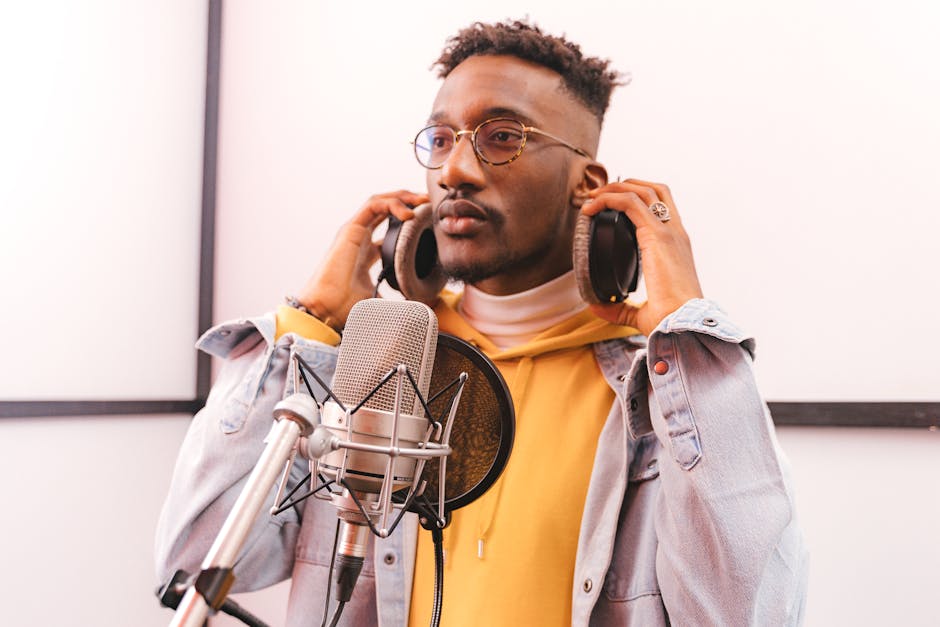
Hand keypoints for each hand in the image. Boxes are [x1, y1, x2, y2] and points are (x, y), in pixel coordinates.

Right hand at [294, 190, 427, 328]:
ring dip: (403, 197)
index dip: (410, 222)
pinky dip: (392, 204)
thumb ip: (395, 297)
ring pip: (380, 201)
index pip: (389, 229)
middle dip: (409, 201)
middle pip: (386, 209)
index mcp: (367, 253)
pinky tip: (408, 215)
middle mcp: (361, 238)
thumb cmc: (346, 307)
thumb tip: (416, 307)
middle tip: (429, 203)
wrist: (327, 309)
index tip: (430, 223)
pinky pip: (374, 205)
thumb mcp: (381, 298)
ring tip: (422, 201)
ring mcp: (355, 231)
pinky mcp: (351, 228)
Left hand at [580, 179, 702, 336]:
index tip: (610, 205)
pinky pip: (630, 204)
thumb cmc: (668, 321)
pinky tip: (592, 208)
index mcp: (676, 247)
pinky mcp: (656, 236)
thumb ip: (620, 308)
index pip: (662, 207)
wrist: (681, 324)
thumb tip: (597, 307)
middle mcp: (676, 234)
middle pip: (655, 189)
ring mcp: (668, 232)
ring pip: (643, 190)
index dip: (637, 198)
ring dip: (613, 188)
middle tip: (598, 195)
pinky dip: (609, 199)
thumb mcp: (641, 312)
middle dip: (625, 185)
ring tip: (591, 197)